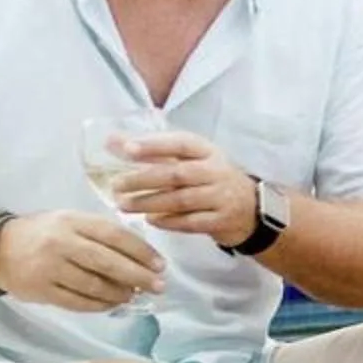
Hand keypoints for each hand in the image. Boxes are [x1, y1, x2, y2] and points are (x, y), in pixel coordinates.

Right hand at [0, 210, 165, 312]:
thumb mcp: (69, 220)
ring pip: (95, 285)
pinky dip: (100, 305)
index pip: (115, 235)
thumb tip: (138, 254)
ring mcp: (50, 268)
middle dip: (138, 276)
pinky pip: (78, 302)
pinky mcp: (42, 290)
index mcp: (72, 221)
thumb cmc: (42, 233)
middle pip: (108, 262)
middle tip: (158, 286)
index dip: (141, 251)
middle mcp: (62, 243)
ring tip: (134, 295)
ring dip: (120, 293)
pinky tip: (113, 304)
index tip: (160, 264)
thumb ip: (98, 233)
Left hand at [101, 132, 263, 246]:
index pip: (181, 143)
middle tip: (116, 185)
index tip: (127, 149)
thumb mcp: (191, 160)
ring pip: (181, 199)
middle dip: (144, 179)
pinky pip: (191, 222)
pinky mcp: (220, 221)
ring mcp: (221, 197)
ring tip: (124, 205)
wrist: (251, 209)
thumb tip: (110, 141)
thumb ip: (153, 151)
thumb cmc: (212, 179)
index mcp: (208, 151)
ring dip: (150, 202)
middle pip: (177, 174)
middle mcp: (216, 171)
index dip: (155, 145)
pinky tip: (150, 220)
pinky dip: (169, 221)